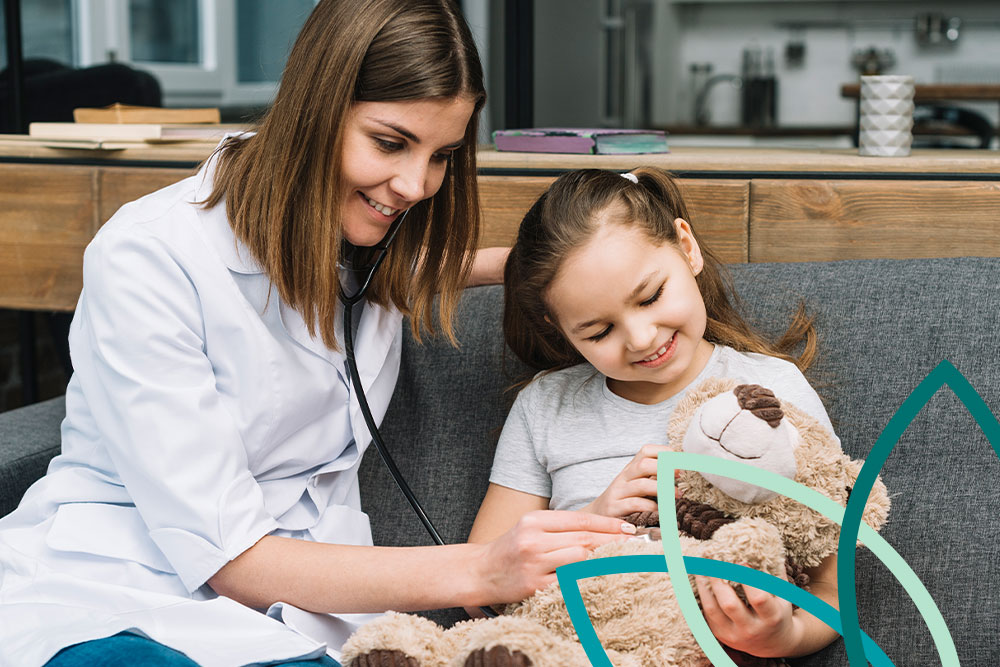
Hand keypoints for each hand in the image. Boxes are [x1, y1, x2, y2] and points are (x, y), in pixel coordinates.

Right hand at [476, 510, 635, 603]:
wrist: (479, 571)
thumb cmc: (511, 548)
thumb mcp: (531, 528)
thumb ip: (560, 528)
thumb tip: (600, 530)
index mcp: (534, 521)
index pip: (579, 520)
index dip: (607, 523)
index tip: (628, 528)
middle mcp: (533, 540)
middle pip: (583, 539)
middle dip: (612, 541)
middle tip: (634, 543)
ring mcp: (533, 563)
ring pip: (579, 559)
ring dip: (604, 559)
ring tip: (623, 559)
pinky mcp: (534, 585)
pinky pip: (568, 581)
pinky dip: (587, 578)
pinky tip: (601, 577)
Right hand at [581, 444, 678, 517]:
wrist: (598, 515)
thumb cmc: (624, 499)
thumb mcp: (638, 484)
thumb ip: (655, 476)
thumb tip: (681, 470)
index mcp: (632, 468)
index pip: (646, 451)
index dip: (664, 452)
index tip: (680, 461)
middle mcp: (624, 477)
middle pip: (643, 464)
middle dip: (664, 468)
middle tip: (680, 475)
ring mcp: (618, 492)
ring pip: (641, 485)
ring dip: (662, 489)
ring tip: (677, 495)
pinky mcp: (615, 508)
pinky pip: (634, 504)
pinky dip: (650, 506)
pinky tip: (659, 510)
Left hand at [695, 568, 800, 657]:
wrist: (775, 644)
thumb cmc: (779, 613)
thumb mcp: (784, 596)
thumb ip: (775, 574)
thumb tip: (764, 546)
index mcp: (771, 618)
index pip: (758, 598)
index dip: (748, 578)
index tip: (739, 560)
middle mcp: (752, 629)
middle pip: (730, 605)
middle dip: (718, 580)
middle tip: (712, 560)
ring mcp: (734, 635)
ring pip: (712, 610)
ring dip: (703, 586)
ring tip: (700, 567)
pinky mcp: (721, 636)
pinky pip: (705, 615)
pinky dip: (701, 596)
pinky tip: (698, 580)